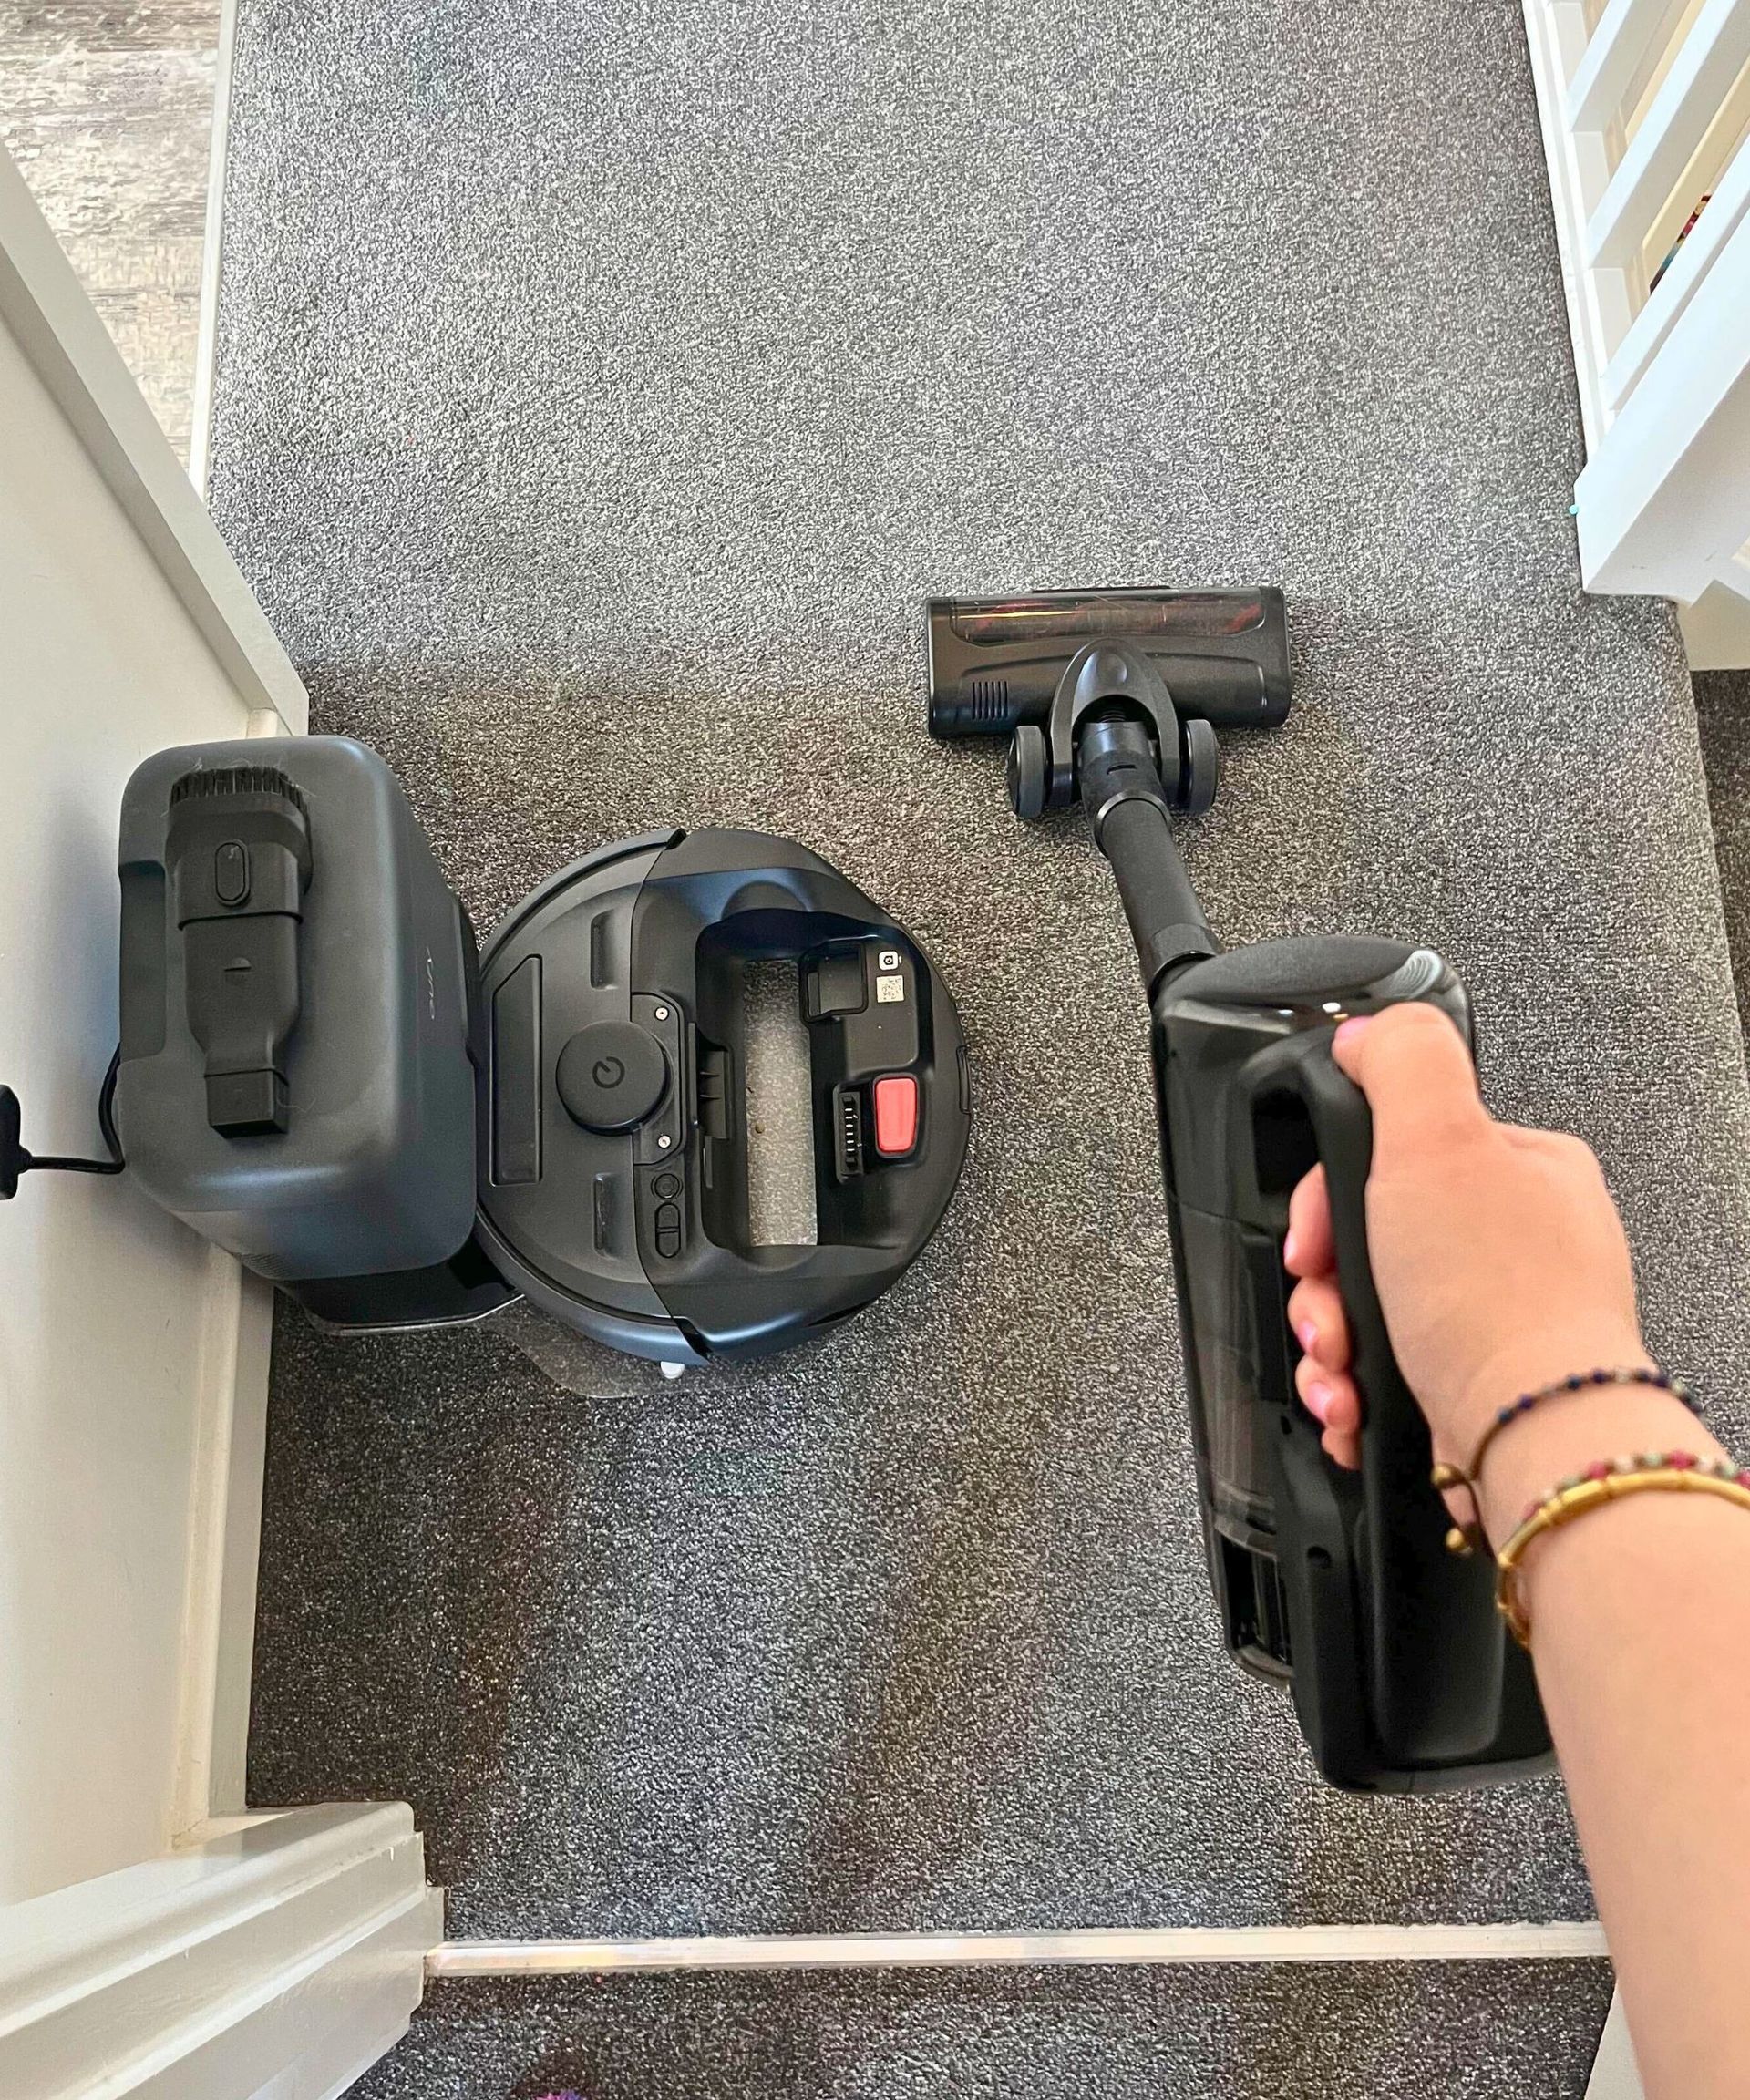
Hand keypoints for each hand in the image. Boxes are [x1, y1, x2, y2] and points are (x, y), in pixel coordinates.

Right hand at [1282, 1001, 1648, 1474]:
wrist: (1529, 1436)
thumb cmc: (1497, 1300)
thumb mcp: (1439, 1137)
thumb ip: (1400, 1059)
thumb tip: (1367, 1031)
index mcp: (1519, 1165)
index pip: (1388, 1149)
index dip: (1327, 1197)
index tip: (1315, 1239)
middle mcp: (1515, 1238)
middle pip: (1365, 1237)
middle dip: (1323, 1286)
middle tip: (1326, 1312)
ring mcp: (1495, 1314)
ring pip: (1367, 1310)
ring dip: (1328, 1345)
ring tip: (1338, 1370)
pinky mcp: (1474, 1380)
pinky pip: (1385, 1372)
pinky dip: (1354, 1390)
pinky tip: (1355, 1400)